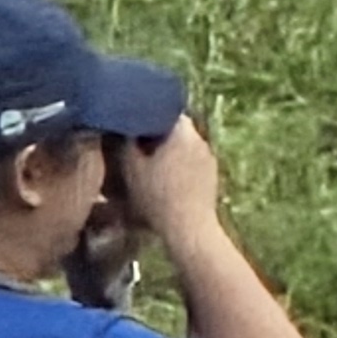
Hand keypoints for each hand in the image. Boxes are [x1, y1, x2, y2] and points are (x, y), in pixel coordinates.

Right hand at [113, 115, 222, 238]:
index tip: (135, 125)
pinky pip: (194, 161)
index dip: (148, 116)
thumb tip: (123, 130)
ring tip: (153, 165)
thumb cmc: (157, 197)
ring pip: (186, 145)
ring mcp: (209, 156)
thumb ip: (126, 145)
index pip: (166, 111)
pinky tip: (169, 180)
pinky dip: (181, 165)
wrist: (188, 226)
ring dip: (171, 151)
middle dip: (159, 135)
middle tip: (140, 147)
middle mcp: (200, 139)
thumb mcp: (132, 170)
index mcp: (182, 132)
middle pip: (177, 129)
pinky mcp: (213, 174)